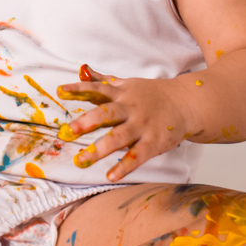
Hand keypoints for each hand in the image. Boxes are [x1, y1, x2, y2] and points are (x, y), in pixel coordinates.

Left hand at [56, 64, 190, 181]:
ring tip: (81, 159)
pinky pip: (137, 155)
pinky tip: (110, 176)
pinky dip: (124, 166)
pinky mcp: (154, 142)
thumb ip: (103, 80)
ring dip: (99, 149)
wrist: (186, 102)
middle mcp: (130, 108)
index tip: (60, 91)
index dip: (78, 89)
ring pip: (119, 137)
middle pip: (106, 113)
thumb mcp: (127, 83)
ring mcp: (142, 126)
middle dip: (87, 121)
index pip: (96, 89)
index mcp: (121, 93)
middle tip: (68, 130)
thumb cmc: (151, 94)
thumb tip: (83, 69)